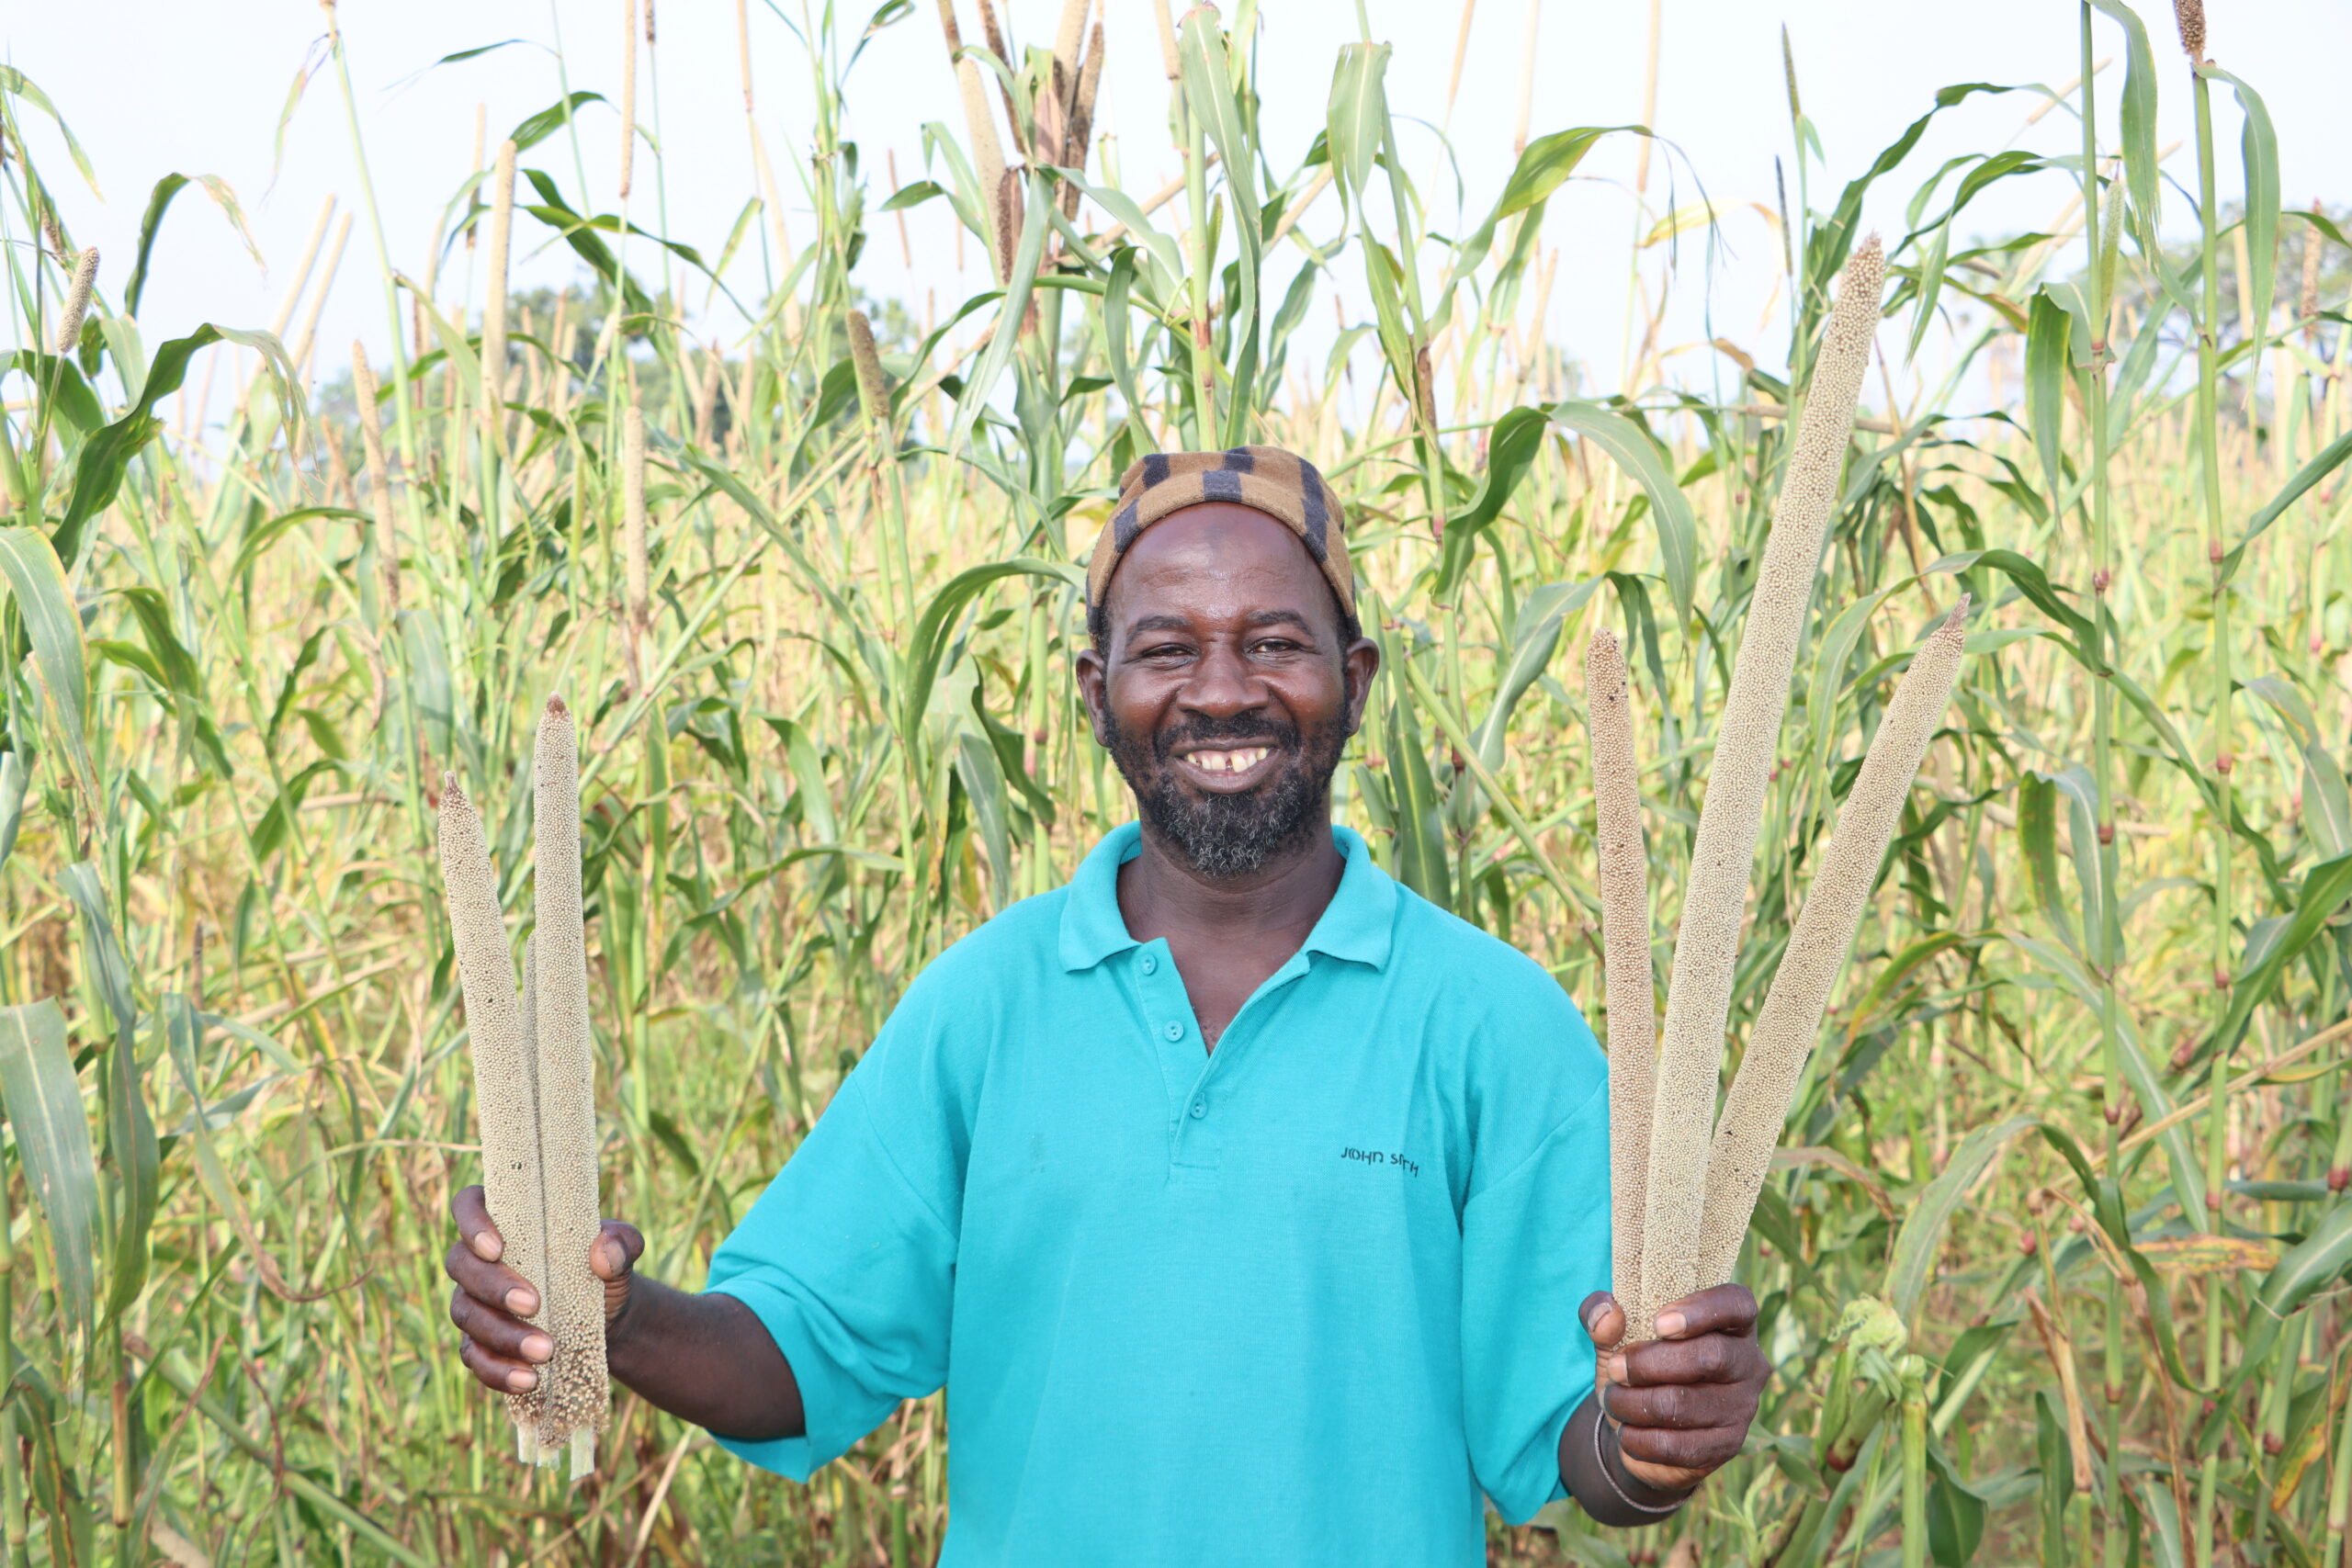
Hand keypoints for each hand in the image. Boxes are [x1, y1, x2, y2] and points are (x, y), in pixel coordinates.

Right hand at [446, 1184, 642, 1395]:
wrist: (610, 1318)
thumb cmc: (606, 1269)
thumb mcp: (624, 1249)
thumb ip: (621, 1242)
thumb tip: (603, 1253)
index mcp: (508, 1220)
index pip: (468, 1204)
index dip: (472, 1222)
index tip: (498, 1247)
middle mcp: (480, 1259)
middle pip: (461, 1265)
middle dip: (494, 1287)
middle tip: (534, 1304)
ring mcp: (474, 1302)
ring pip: (467, 1314)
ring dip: (502, 1335)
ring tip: (546, 1351)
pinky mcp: (479, 1342)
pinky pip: (474, 1357)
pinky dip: (498, 1371)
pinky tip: (529, 1380)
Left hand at [1580, 1284, 1767, 1491]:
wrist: (1644, 1428)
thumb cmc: (1638, 1365)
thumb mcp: (1615, 1335)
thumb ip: (1602, 1313)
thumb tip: (1606, 1316)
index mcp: (1732, 1322)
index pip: (1737, 1304)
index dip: (1702, 1310)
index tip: (1658, 1323)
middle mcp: (1749, 1363)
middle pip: (1709, 1357)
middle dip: (1648, 1363)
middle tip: (1615, 1368)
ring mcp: (1743, 1407)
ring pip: (1683, 1405)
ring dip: (1633, 1403)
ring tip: (1612, 1399)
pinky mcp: (1727, 1446)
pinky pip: (1677, 1445)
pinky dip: (1640, 1439)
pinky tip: (1626, 1431)